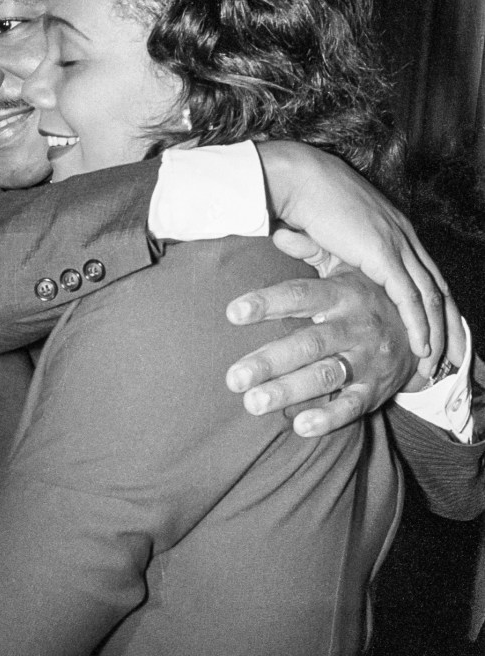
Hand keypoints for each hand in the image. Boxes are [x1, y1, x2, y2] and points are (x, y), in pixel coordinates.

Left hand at [225, 269, 417, 435]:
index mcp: (343, 294)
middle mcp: (354, 326)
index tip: (232, 313)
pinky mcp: (376, 389)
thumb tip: (278, 229)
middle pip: (308, 343)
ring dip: (288, 391)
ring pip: (325, 376)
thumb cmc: (367, 299)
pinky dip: (327, 417)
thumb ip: (312, 250)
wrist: (423, 333)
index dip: (267, 303)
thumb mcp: (347, 269)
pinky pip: (352, 406)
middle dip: (269, 361)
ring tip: (252, 403)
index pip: (300, 296)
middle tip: (233, 378)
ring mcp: (367, 359)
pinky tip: (298, 426)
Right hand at [255, 142, 447, 364]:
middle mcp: (404, 236)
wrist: (300, 180)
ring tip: (439, 361)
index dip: (436, 306)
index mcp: (396, 230)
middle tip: (455, 355)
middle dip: (450, 324)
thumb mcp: (331, 236)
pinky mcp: (383, 253)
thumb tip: (328, 276)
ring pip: (431, 296)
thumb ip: (338, 257)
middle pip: (439, 287)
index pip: (427, 274)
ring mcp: (397, 244)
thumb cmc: (307, 202)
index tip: (440, 332)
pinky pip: (409, 296)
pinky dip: (419, 324)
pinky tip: (422, 346)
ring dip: (439, 331)